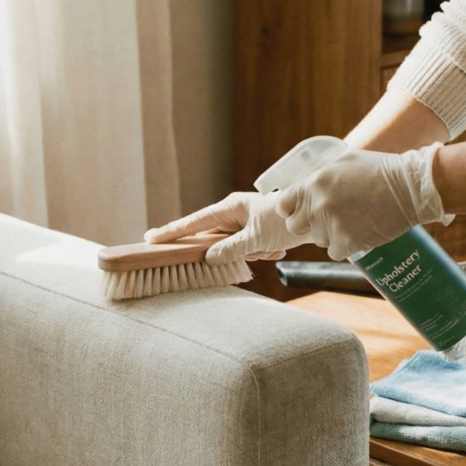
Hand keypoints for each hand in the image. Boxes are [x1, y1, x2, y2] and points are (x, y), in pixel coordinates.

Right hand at [144, 191, 308, 264]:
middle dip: (235, 251)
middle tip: (255, 248)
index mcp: (230, 208)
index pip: (194, 223)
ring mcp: (242, 224)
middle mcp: (233, 214)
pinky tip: (277, 248)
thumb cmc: (286, 221)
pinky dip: (262, 253)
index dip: (172, 232)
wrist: (315, 217)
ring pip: (233, 250)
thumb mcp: (257, 239)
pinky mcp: (253, 234)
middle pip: (215, 241)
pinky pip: (248, 251)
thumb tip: (208, 258)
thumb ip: (230, 249)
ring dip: (253, 253)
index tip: (150, 238)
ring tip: (272, 246)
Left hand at [279, 143, 450, 260]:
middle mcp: (318, 205)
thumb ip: (320, 172)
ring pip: (318, 240)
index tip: (299, 210)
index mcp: (314, 183)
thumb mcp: (344, 159)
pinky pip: (334, 252)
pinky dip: (345, 246)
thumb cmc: (379, 169)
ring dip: (330, 234)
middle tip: (325, 219)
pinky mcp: (347, 243)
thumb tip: (303, 180)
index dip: (290, 209)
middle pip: (295, 227)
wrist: (409, 188)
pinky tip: (358, 232)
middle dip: (307, 224)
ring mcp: (331, 226)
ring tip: (351, 220)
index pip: (283, 205)